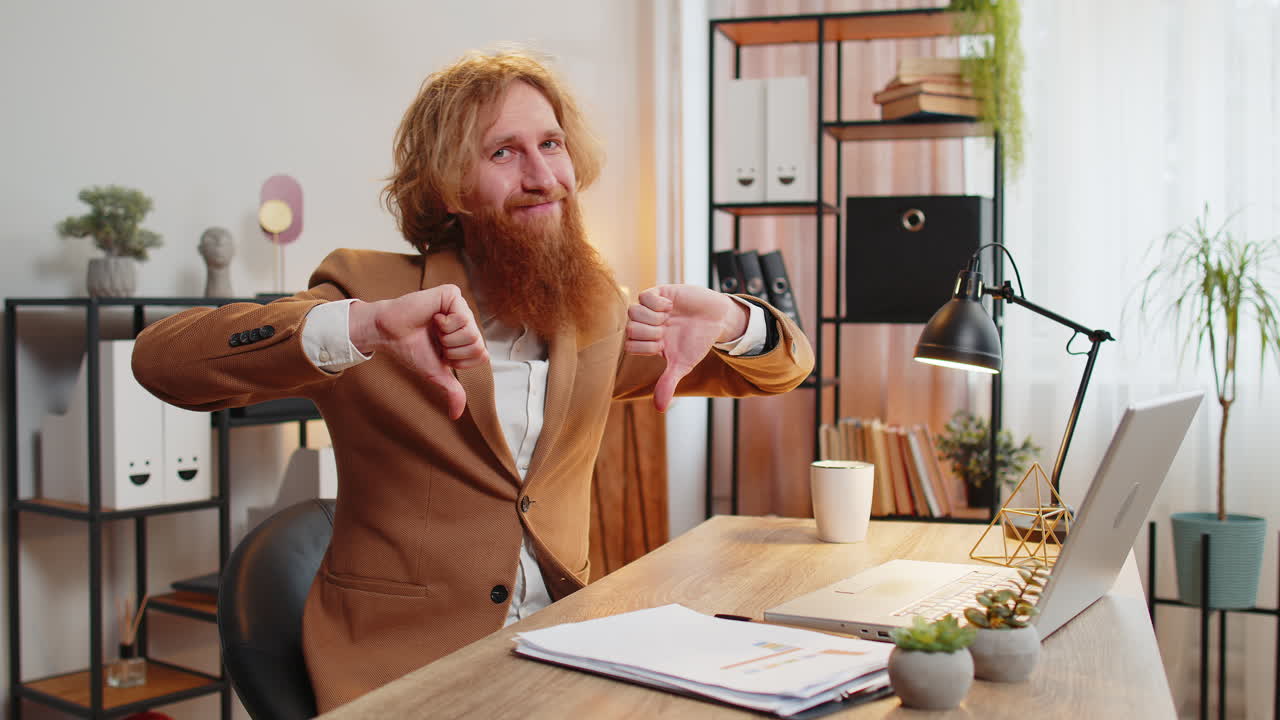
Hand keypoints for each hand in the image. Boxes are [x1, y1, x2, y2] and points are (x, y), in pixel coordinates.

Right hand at [347, 285, 487, 419]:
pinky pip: (462, 317)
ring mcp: (461, 306)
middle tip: (435, 339)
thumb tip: (456, 415)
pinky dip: (444, 323)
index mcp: (466, 337)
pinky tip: (433, 317)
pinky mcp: (452, 294)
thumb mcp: (435, 373)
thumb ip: (451, 391)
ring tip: (433, 328)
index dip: (458, 360)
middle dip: (452, 349)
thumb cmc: (411, 349)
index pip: (481, 355)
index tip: (441, 353)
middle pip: (477, 344)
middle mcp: (467, 321)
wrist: (388, 334)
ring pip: (471, 332)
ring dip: (446, 337)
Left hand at [625, 285, 748, 411]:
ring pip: (633, 312)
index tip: (663, 345)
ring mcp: (651, 308)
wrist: (716, 320)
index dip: (645, 347)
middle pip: (629, 328)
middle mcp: (646, 324)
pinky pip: (644, 296)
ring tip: (668, 318)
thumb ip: (668, 383)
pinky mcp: (660, 292)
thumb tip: (660, 409)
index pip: (630, 345)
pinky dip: (656, 303)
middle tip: (665, 331)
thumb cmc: (698, 342)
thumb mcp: (682, 365)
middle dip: (649, 333)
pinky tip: (669, 306)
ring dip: (652, 318)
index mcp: (648, 341)